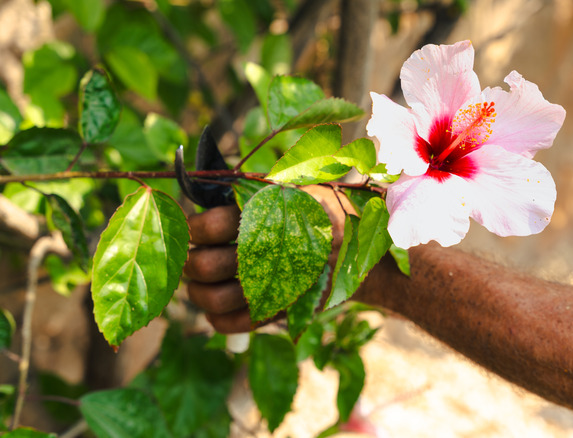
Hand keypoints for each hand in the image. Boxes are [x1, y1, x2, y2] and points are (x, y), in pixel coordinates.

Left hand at [184, 185, 352, 332]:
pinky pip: (233, 323)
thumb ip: (254, 192)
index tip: (196, 229)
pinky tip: (219, 304)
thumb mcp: (293, 188)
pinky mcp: (280, 310)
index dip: (194, 229)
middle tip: (194, 255)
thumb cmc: (318, 209)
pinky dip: (217, 318)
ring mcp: (275, 286)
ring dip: (198, 292)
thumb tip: (203, 187)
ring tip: (201, 282)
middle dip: (191, 262)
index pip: (211, 227)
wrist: (357, 247)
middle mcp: (270, 253)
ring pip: (213, 299)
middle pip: (204, 266)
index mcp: (269, 216)